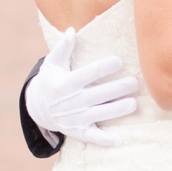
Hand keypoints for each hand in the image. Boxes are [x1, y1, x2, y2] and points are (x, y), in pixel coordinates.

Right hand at [24, 29, 138, 145]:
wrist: (37, 109)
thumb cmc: (49, 81)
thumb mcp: (52, 64)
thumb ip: (63, 49)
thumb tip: (71, 30)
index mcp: (66, 84)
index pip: (87, 74)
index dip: (103, 68)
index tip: (119, 61)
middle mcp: (71, 102)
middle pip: (97, 95)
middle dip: (116, 89)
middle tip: (134, 82)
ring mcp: (75, 118)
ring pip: (99, 114)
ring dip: (116, 110)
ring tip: (133, 104)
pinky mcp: (78, 131)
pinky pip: (92, 136)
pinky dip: (104, 139)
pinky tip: (119, 139)